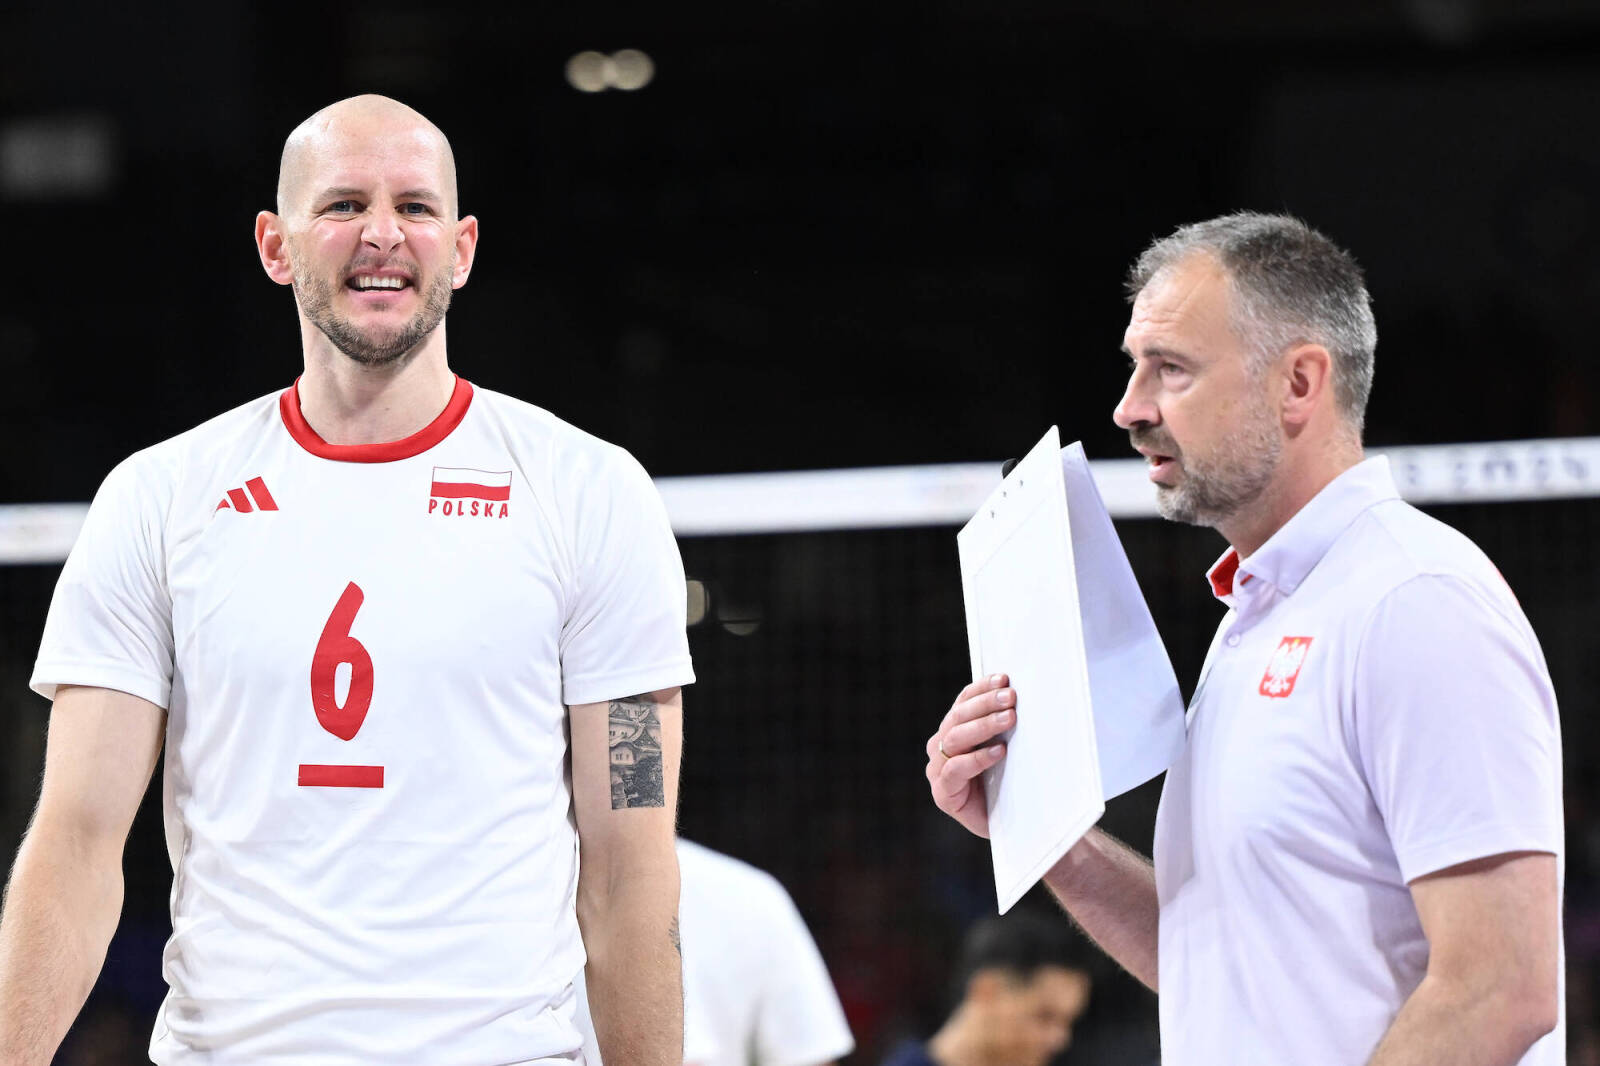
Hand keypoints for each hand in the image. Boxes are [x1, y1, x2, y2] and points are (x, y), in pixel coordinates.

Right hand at [925, 674, 1013, 838]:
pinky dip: (977, 758)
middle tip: (1011, 697)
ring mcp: (938, 770)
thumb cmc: (1009, 783)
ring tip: (1010, 718)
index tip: (1004, 677)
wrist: (1012, 828)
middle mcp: (940, 747)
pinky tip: (999, 751)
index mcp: (953, 730)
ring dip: (984, 725)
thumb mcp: (1005, 747)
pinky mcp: (943, 794)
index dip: (981, 688)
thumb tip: (1022, 692)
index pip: (963, 702)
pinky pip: (955, 770)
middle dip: (986, 703)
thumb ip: (1004, 725)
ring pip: (955, 738)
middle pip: (958, 717)